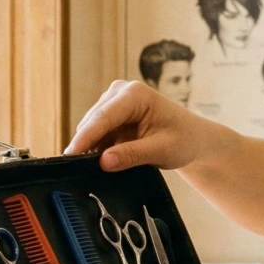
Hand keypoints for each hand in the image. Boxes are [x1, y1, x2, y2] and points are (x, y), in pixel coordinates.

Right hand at [64, 80, 220, 170]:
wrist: (193, 139)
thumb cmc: (183, 139)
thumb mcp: (160, 150)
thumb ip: (132, 155)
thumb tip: (103, 162)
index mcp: (135, 94)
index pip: (103, 117)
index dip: (85, 138)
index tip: (70, 156)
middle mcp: (120, 92)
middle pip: (93, 122)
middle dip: (85, 145)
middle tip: (78, 171)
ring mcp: (114, 102)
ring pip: (91, 128)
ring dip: (91, 148)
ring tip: (93, 169)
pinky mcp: (111, 115)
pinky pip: (97, 134)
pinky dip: (97, 148)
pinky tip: (101, 162)